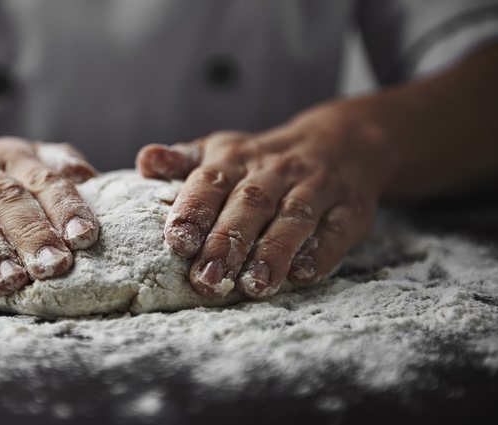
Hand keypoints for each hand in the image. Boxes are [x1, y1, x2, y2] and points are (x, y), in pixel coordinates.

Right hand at [0, 131, 98, 294]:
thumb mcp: (8, 157)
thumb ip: (50, 166)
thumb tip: (90, 179)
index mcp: (7, 155)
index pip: (41, 177)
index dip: (64, 206)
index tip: (84, 237)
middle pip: (5, 197)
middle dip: (32, 234)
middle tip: (54, 266)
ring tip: (10, 279)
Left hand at [137, 105, 380, 298]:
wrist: (340, 142)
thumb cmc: (261, 161)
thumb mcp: (221, 151)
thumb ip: (182, 161)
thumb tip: (145, 160)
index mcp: (235, 158)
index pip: (210, 180)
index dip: (194, 210)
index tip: (177, 241)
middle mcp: (275, 170)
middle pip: (250, 204)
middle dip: (227, 242)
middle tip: (207, 280)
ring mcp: (316, 187)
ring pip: (294, 217)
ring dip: (274, 252)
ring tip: (254, 286)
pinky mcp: (351, 208)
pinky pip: (338, 229)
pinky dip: (321, 252)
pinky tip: (302, 275)